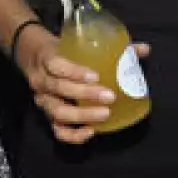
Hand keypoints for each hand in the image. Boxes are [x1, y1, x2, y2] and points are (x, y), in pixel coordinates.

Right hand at [17, 27, 150, 144]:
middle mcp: (41, 80)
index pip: (57, 65)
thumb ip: (111, 46)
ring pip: (57, 112)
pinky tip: (91, 132)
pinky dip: (73, 134)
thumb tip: (144, 49)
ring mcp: (43, 100)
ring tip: (105, 114)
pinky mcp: (47, 116)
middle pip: (59, 89)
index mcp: (47, 58)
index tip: (96, 76)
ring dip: (82, 115)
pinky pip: (57, 130)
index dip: (75, 72)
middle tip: (110, 97)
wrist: (33, 57)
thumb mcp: (77, 43)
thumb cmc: (62, 49)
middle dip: (85, 94)